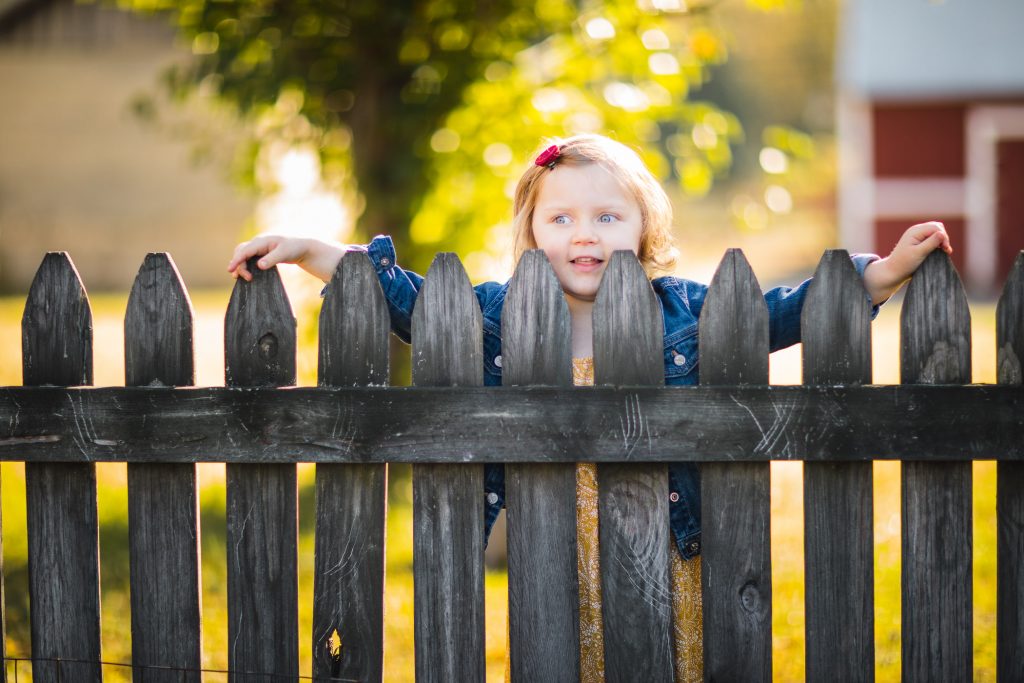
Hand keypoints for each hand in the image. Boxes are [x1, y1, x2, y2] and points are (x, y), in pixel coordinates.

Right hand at [228, 235, 343, 282]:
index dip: (236, 260)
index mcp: (262, 241)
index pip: (245, 250)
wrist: (302, 248)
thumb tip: (259, 265)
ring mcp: (259, 248)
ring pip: (243, 255)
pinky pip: (249, 258)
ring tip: (242, 278)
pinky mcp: (261, 254)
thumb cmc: (294, 248)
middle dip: (238, 264)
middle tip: (246, 278)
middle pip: (241, 252)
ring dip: (240, 265)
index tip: (230, 269)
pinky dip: (245, 265)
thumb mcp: (284, 254)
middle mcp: (258, 243)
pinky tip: (246, 274)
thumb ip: (271, 259)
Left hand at [863, 221, 953, 304]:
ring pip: (936, 232)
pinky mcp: (920, 242)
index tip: (945, 249)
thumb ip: (931, 243)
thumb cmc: (904, 263)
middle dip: (944, 237)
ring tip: (945, 250)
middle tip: (946, 250)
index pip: (936, 228)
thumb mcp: (919, 253)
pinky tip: (942, 250)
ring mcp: (918, 236)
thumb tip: (942, 234)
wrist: (894, 271)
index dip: (944, 237)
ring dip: (942, 240)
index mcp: (915, 231)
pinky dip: (939, 243)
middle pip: (937, 227)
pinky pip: (933, 238)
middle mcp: (916, 231)